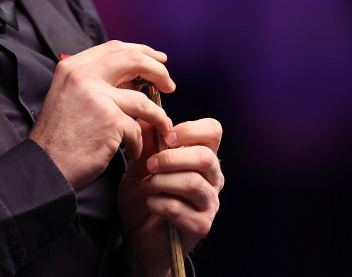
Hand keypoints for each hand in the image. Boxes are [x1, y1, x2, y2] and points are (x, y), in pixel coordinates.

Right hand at [29, 41, 174, 188]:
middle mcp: (83, 76)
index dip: (142, 51)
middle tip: (170, 85)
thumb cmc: (59, 136)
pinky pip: (137, 128)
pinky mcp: (110, 121)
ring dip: (158, 116)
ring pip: (143, 100)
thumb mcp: (70, 96)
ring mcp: (97, 97)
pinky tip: (132, 151)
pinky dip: (138, 142)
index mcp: (72, 66)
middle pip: (133, 60)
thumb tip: (135, 79)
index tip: (158, 60)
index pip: (115, 47)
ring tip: (161, 127)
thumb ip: (97, 82)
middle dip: (158, 71)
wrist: (45, 166)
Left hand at [118, 118, 223, 275]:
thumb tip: (146, 115)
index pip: (213, 131)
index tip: (166, 137)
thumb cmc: (144, 195)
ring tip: (148, 186)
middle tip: (150, 164)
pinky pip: (180, 209)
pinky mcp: (200, 226)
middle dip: (172, 158)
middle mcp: (212, 179)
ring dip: (163, 181)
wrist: (137, 236)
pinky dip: (159, 203)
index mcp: (201, 157)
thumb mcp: (140, 164)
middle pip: (206, 157)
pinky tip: (150, 203)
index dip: (191, 129)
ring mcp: (209, 204)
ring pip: (193, 183)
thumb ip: (146, 141)